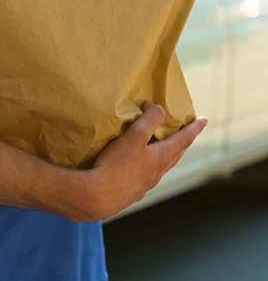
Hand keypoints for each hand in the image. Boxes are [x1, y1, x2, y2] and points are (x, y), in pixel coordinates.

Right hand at [69, 102, 207, 220]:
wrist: (98, 196)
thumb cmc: (117, 164)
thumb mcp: (135, 135)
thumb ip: (150, 118)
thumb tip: (155, 107)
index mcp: (162, 157)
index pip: (183, 139)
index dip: (194, 128)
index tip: (205, 120)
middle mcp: (157, 173)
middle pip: (175, 154)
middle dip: (182, 141)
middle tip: (186, 133)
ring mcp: (145, 184)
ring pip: (162, 167)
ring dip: (166, 154)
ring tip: (163, 148)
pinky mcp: (131, 192)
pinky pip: (146, 176)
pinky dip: (149, 166)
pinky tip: (138, 167)